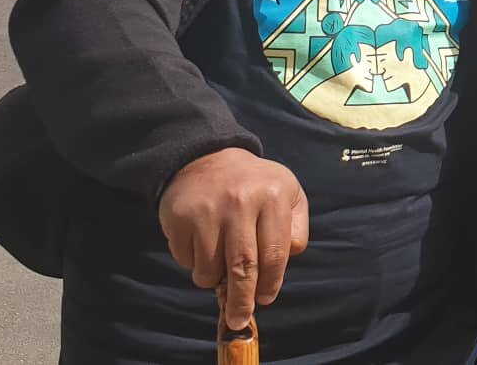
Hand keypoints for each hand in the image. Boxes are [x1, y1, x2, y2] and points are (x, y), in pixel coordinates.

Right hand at [158, 148, 309, 330]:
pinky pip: (187, 260)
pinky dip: (194, 264)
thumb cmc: (254, 184)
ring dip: (214, 280)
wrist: (205, 156)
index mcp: (272, 196)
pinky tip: (201, 245)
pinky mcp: (179, 217)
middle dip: (241, 301)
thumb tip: (287, 258)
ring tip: (219, 268)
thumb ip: (296, 227)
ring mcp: (207, 210)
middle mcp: (240, 202)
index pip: (274, 254)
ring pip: (210, 268)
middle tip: (239, 320)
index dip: (270, 284)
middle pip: (242, 268)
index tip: (264, 300)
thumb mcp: (288, 193)